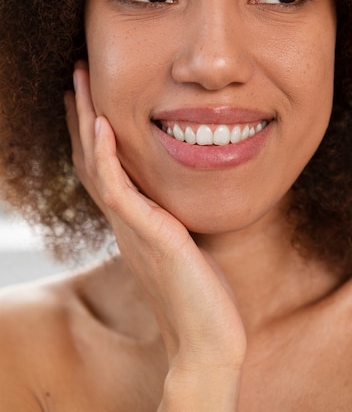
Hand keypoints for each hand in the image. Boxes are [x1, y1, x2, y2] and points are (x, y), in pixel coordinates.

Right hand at [65, 62, 245, 408]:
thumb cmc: (202, 297)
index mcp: (134, 222)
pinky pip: (118, 187)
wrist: (207, 340)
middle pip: (92, 159)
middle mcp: (125, 222)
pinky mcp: (148, 234)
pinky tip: (103, 123)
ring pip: (97, 165)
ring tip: (78, 84)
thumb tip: (183, 203)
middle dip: (83, 116)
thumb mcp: (186, 247)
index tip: (91, 100)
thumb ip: (175, 222)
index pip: (105, 169)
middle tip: (75, 78)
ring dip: (87, 122)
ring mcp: (132, 227)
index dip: (93, 134)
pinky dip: (107, 154)